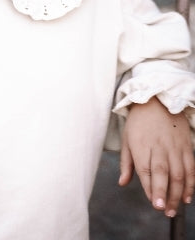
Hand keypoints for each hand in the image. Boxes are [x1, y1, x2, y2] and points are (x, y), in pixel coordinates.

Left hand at [119, 96, 194, 216]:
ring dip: (177, 193)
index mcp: (141, 145)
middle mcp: (158, 146)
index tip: (153, 203)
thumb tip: (122, 183)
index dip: (150, 188)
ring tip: (174, 209)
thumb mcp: (127, 138)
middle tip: (163, 210)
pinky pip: (190, 168)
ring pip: (178, 173)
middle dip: (164, 193)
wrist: (157, 100)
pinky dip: (190, 184)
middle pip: (163, 173)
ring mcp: (174, 146)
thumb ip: (126, 163)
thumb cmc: (138, 121)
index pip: (145, 170)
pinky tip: (187, 197)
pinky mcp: (185, 146)